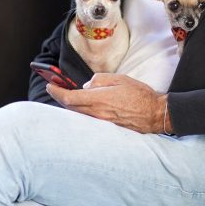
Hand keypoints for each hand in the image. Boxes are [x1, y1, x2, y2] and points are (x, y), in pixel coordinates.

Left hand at [46, 73, 171, 133]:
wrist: (154, 114)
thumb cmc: (140, 95)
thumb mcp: (120, 79)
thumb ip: (100, 80)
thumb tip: (87, 85)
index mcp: (98, 99)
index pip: (69, 98)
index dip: (56, 92)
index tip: (49, 85)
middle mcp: (96, 113)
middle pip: (70, 107)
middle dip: (60, 97)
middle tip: (54, 87)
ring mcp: (100, 122)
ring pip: (78, 113)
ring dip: (69, 104)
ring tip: (66, 94)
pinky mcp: (105, 127)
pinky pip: (87, 118)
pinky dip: (80, 110)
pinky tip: (81, 105)